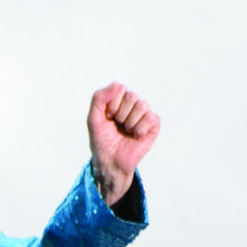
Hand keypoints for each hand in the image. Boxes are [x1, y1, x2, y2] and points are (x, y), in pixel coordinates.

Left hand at [87, 82, 159, 205]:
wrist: (109, 161)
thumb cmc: (102, 141)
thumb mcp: (93, 119)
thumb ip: (99, 98)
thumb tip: (117, 84)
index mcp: (118, 101)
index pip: (119, 88)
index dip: (112, 104)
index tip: (107, 117)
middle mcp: (132, 105)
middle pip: (131, 96)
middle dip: (120, 114)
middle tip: (117, 125)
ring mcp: (144, 114)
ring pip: (142, 105)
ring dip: (130, 122)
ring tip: (126, 131)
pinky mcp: (153, 125)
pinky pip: (150, 118)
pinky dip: (139, 129)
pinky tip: (135, 135)